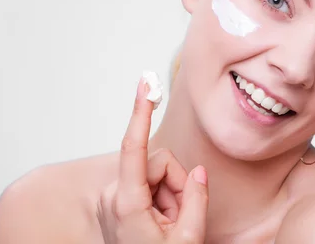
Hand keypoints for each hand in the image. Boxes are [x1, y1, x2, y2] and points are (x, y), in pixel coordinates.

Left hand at [97, 79, 208, 242]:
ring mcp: (116, 198)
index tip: (144, 85)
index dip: (140, 113)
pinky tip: (162, 222)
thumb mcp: (187, 240)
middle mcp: (116, 195)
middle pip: (159, 163)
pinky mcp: (120, 200)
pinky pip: (150, 184)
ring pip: (157, 174)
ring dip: (171, 195)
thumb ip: (196, 199)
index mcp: (128, 203)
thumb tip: (199, 172)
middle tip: (180, 217)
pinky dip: (163, 199)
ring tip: (169, 224)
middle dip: (177, 185)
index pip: (133, 147)